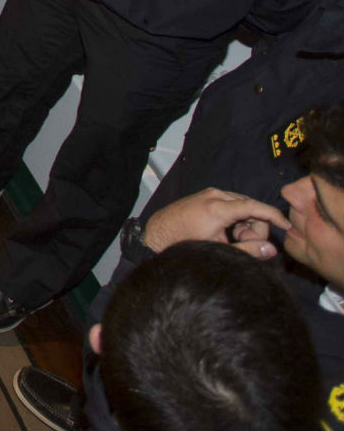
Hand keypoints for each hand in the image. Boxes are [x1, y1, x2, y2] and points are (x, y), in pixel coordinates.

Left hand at [143, 188, 289, 258]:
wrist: (156, 235)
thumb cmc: (184, 244)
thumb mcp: (218, 249)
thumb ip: (246, 249)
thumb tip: (272, 250)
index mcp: (218, 207)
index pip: (255, 207)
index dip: (274, 216)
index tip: (288, 226)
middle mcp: (215, 195)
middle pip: (251, 207)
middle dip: (255, 227)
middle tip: (245, 243)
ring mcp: (209, 193)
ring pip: (242, 206)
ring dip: (245, 223)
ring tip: (233, 240)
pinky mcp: (206, 196)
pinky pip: (231, 204)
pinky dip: (236, 218)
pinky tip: (226, 233)